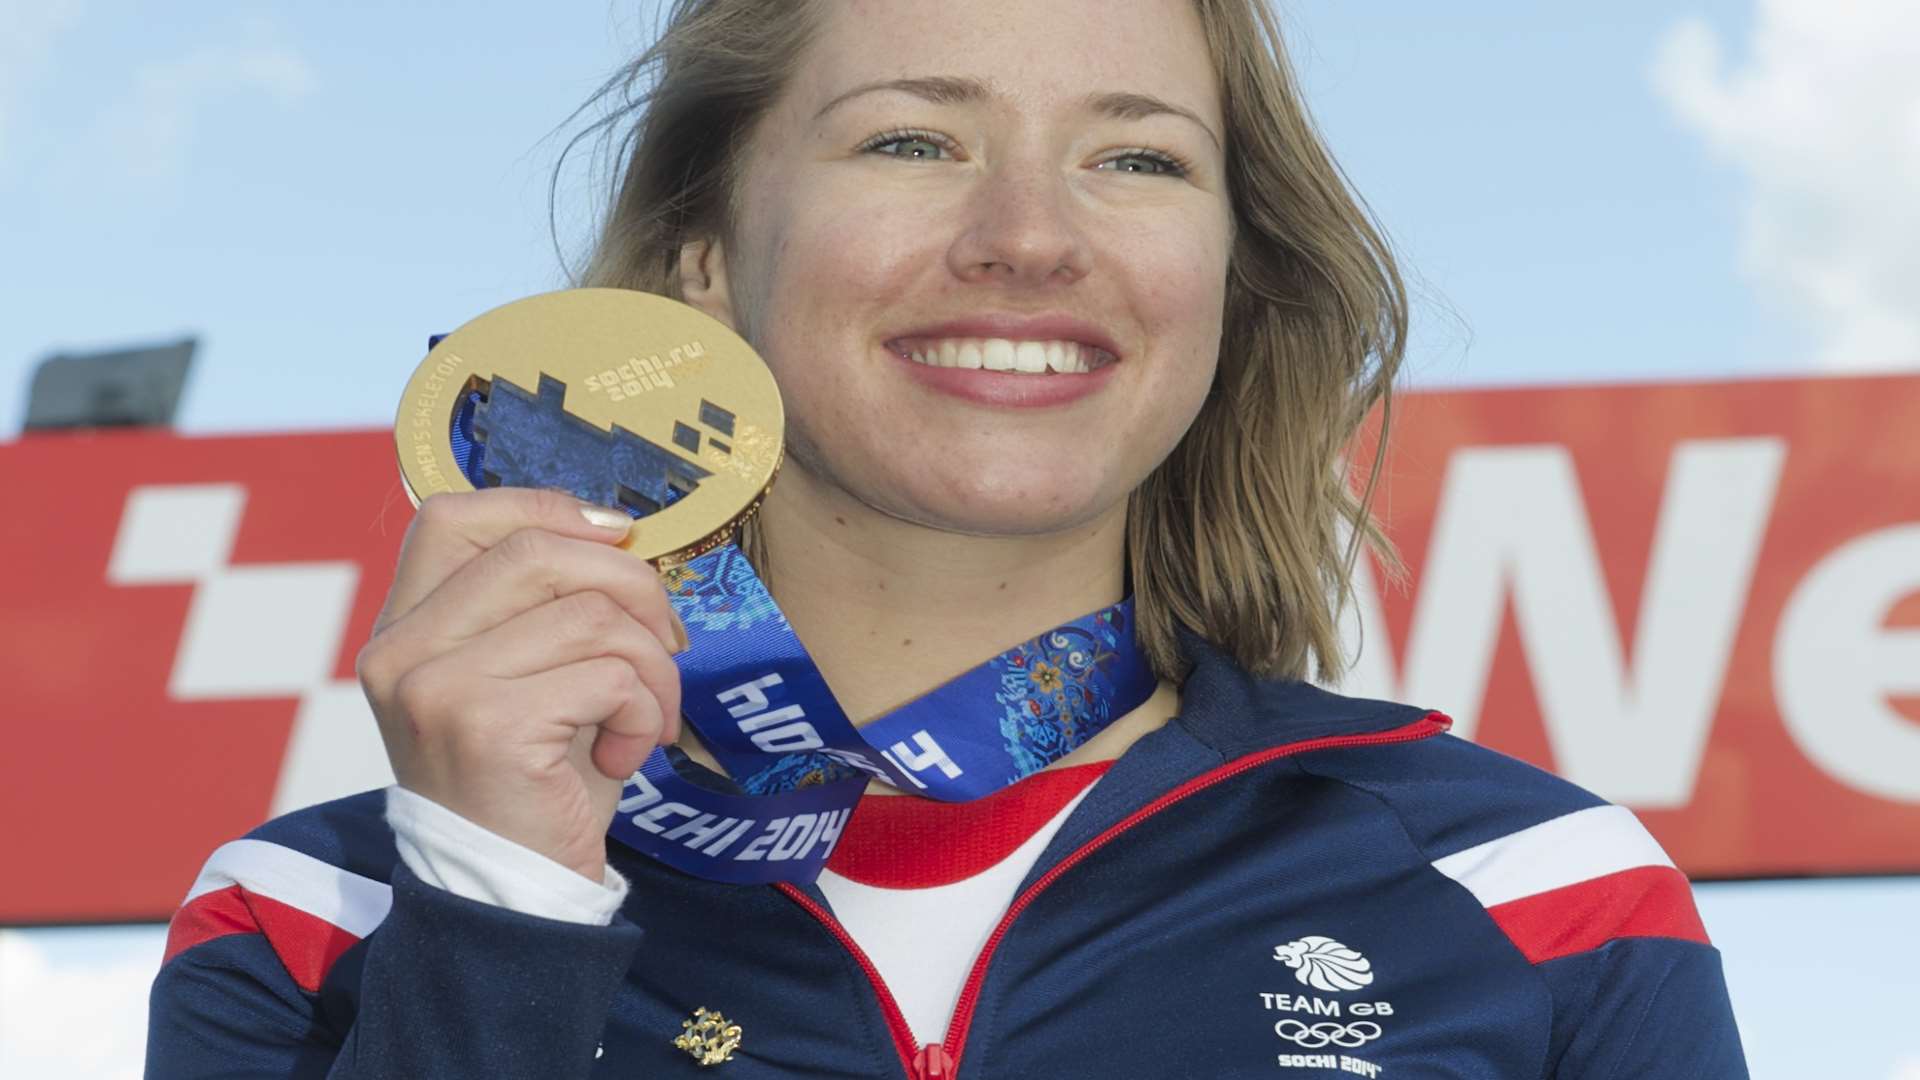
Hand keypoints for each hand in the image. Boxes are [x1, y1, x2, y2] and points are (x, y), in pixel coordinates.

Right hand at [356, 488, 683, 881]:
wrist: (515, 895)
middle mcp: (400, 652)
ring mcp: (434, 687)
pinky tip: (625, 754)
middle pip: (537, 551)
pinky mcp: (486, 726)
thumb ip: (544, 602)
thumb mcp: (528, 673)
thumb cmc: (536, 780)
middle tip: (666, 642)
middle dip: (631, 586)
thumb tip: (615, 528)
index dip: (545, 509)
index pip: (453, 516)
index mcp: (401, 629)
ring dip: (651, 666)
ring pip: (590, 614)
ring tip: (645, 717)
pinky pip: (609, 674)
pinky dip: (643, 711)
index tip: (616, 538)